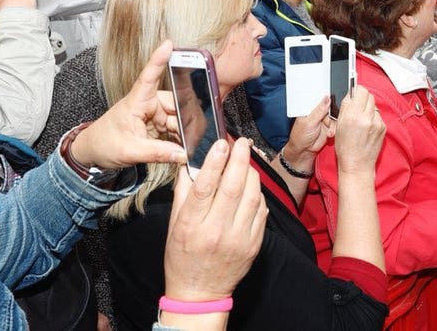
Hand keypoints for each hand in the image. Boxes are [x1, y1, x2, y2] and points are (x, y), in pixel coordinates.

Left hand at [71, 41, 187, 168]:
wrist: (93, 152)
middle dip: (187, 117)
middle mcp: (148, 103)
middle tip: (194, 135)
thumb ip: (157, 153)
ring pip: (179, 117)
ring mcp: (154, 114)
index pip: (149, 77)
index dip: (159, 60)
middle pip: (176, 102)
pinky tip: (184, 147)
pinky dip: (181, 137)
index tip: (168, 44)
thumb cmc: (103, 143)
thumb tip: (182, 154)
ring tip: (188, 145)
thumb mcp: (129, 151)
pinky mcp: (157, 125)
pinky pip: (176, 128)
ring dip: (185, 130)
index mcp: (137, 101)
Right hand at [163, 138, 265, 302]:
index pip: (205, 187)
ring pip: (252, 196)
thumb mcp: (174, 225)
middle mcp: (216, 232)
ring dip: (251, 174)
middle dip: (239, 159)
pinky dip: (258, 194)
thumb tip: (191, 164)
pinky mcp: (254, 244)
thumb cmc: (183, 258)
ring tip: (246, 162)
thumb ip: (183, 193)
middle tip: (241, 143)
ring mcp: (239, 239)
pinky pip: (261, 211)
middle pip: (232, 187)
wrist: (200, 293)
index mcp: (192, 226)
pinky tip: (251, 187)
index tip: (221, 144)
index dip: (215, 162)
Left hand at [282, 97, 333, 174]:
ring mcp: (324, 121)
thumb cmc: (300, 136)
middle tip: (329, 121)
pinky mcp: (329, 128)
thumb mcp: (309, 122)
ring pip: (334, 117)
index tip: (333, 100)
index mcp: (310, 108)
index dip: (328, 99)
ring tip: (328, 132)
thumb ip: (319, 110)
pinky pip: (336, 126)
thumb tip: (326, 98)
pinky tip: (329, 134)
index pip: (320, 99)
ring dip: (333, 125)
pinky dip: (334, 130)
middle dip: (332, 114)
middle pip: (330, 108)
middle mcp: (318, 113)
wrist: (304, 151)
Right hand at [333, 85, 383, 174]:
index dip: (356, 91)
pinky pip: (378, 115)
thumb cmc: (345, 148)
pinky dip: (372, 117)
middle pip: (369, 95)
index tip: (353, 94)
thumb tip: (350, 94)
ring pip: (374, 105)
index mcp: (353, 115)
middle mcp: (367, 117)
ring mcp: (377, 123)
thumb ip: (345, 107)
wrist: (357, 165)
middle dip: (362, 98)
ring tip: (360, 120)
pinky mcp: (383, 128)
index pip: (360, 90)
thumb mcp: (339, 125)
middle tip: (356, 107)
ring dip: (367, 108)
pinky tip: (366, 127)